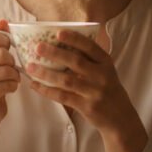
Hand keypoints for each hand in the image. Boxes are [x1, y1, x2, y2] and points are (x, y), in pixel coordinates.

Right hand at [0, 19, 20, 125]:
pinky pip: (7, 85)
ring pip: (7, 70)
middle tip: (10, 68)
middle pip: (2, 53)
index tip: (8, 50)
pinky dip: (13, 86)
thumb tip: (3, 21)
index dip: (7, 42)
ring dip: (14, 75)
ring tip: (11, 78)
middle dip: (12, 61)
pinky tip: (9, 88)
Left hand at [26, 30, 147, 151]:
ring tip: (30, 67)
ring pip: (67, 80)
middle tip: (38, 47)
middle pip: (76, 62)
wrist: (120, 118)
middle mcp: (102, 76)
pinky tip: (35, 85)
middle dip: (55, 53)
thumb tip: (60, 45)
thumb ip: (89, 60)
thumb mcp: (105, 72)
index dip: (74, 39)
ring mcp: (95, 92)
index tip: (58, 32)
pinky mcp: (87, 107)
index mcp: (106, 63)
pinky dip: (47, 91)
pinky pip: (63, 97)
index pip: (90, 47)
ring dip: (46, 73)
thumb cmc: (107, 90)